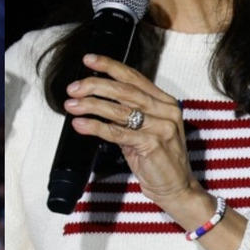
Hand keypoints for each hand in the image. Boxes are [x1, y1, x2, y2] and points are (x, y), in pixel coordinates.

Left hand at [65, 53, 248, 249]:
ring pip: (120, 110)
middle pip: (125, 90)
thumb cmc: (158, 160)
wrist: (177, 189)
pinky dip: (96, 127)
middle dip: (95, 85)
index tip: (89, 60)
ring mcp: (161, 127)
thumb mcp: (144, 130)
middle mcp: (166, 111)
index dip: (110, 66)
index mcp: (164, 102)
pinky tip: (81, 125)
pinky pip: (118, 133)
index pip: (134, 77)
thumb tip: (95, 100)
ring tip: (72, 105)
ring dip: (91, 105)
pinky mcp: (153, 145)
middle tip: (73, 87)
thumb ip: (127, 114)